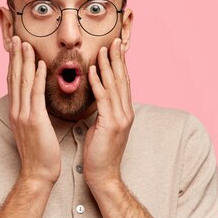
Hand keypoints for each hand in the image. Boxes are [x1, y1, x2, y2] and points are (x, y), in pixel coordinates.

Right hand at [7, 36, 60, 185]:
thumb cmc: (40, 153)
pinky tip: (40, 64)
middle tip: (16, 37)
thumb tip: (37, 99)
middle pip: (14, 77)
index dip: (14, 62)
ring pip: (22, 82)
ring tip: (25, 43)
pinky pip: (35, 94)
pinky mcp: (34, 120)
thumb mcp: (34, 128)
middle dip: (15, 56)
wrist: (38, 174)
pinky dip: (36, 77)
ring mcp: (23, 115)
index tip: (16, 46)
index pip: (13, 82)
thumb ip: (33, 112)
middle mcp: (16, 110)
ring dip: (24, 61)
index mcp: (16, 111)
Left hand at [83, 37, 134, 191]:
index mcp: (124, 112)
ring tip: (104, 49)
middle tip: (115, 40)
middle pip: (122, 79)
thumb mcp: (102, 127)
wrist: (103, 176)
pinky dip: (97, 82)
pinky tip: (91, 70)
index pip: (123, 83)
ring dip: (108, 65)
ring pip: (114, 86)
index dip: (120, 64)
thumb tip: (97, 96)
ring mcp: (121, 118)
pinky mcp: (111, 124)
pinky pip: (103, 98)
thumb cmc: (99, 153)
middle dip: (118, 58)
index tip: (116, 48)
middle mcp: (126, 112)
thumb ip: (103, 110)